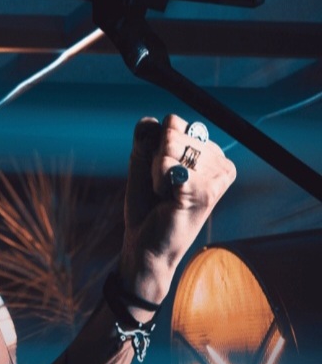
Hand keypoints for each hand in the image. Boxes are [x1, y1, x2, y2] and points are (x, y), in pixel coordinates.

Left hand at [120, 114, 235, 304]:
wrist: (144, 242)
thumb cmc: (146, 204)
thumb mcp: (142, 162)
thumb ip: (145, 137)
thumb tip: (152, 123)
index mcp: (211, 153)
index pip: (174, 121)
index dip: (155, 144)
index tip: (161, 171)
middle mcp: (221, 163)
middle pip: (172, 130)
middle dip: (155, 156)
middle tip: (162, 185)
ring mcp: (215, 178)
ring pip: (169, 145)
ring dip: (155, 170)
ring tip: (165, 193)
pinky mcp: (204, 192)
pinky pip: (168, 164)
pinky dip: (157, 179)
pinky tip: (166, 198)